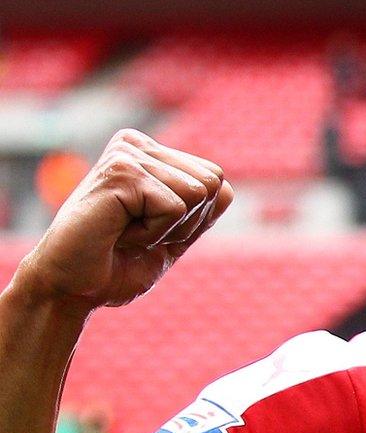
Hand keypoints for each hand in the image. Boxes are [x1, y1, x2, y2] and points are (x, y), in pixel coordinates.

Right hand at [12, 130, 231, 311]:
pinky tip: (118, 233)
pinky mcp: (121, 171)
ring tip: (126, 232)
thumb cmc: (117, 264)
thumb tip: (225, 186)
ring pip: (198, 193)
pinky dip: (154, 233)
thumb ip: (200, 210)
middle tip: (138, 233)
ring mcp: (127, 154)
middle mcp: (136, 145)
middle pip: (212, 182)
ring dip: (168, 229)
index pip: (215, 179)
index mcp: (149, 154)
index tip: (153, 229)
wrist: (73, 288)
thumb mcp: (174, 235)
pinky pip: (175, 207)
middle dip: (186, 222)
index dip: (195, 218)